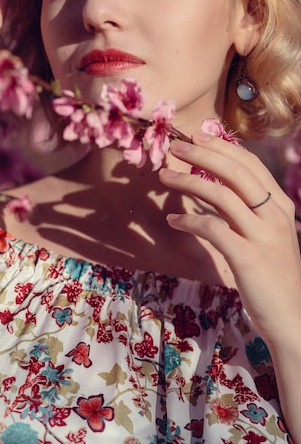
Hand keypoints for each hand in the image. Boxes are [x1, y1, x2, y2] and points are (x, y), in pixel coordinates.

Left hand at [159, 131, 300, 347]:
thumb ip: (246, 209)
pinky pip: (212, 229)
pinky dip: (188, 220)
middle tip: (176, 145)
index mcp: (280, 205)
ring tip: (164, 175)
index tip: (198, 135)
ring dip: (188, 181)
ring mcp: (263, 236)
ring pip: (221, 195)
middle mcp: (275, 215)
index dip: (223, 146)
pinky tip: (173, 220)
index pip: (250, 164)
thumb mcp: (267, 234)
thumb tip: (214, 184)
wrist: (294, 318)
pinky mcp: (248, 258)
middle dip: (203, 154)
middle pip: (235, 172)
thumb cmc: (274, 274)